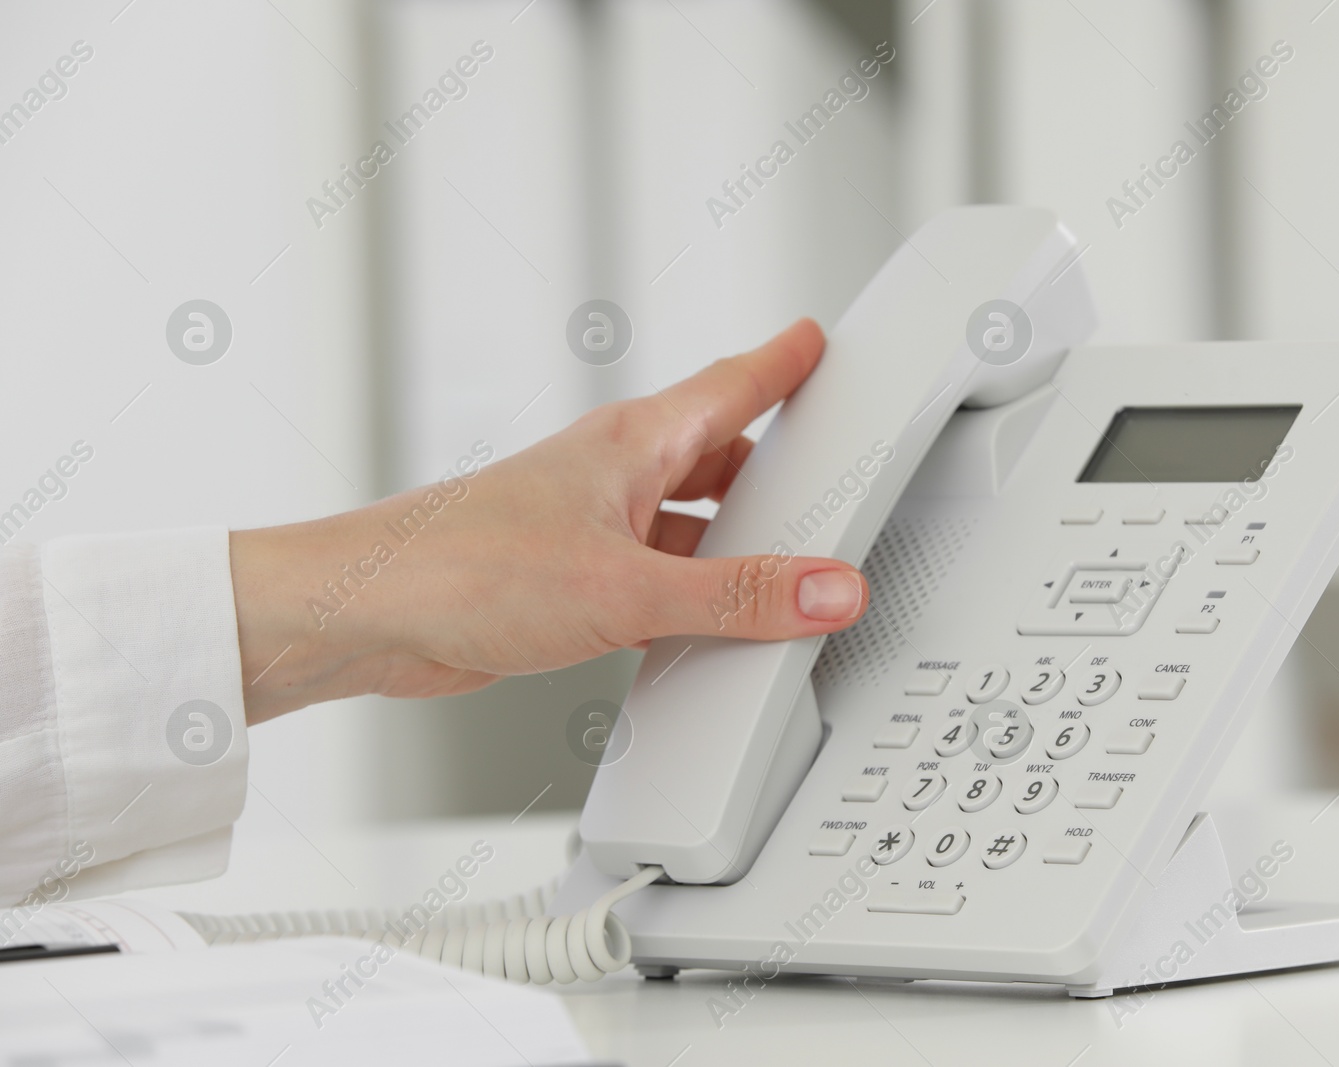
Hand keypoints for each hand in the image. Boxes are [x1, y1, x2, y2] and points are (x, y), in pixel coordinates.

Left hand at [230, 319, 868, 723]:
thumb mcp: (627, 588)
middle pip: (716, 459)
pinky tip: (701, 627)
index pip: (731, 387)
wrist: (364, 616)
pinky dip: (687, 597)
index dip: (782, 364)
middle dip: (770, 473)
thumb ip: (736, 596)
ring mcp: (587, 527)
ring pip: (684, 525)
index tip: (816, 342)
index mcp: (632, 444)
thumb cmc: (460, 567)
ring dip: (728, 548)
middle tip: (820, 482)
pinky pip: (651, 577)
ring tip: (778, 574)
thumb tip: (824, 589)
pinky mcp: (565, 579)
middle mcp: (611, 476)